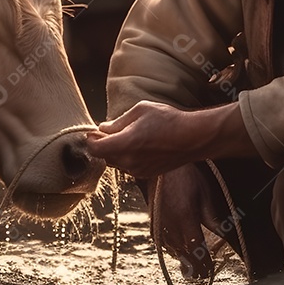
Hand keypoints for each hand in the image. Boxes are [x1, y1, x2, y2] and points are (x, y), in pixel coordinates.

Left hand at [85, 100, 256, 178]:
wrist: (192, 138)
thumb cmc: (168, 120)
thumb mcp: (140, 111)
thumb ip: (118, 121)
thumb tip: (103, 128)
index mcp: (125, 144)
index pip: (94, 148)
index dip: (90, 139)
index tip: (92, 131)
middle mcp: (129, 161)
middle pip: (104, 156)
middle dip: (102, 144)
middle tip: (108, 131)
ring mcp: (138, 170)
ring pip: (115, 162)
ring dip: (115, 151)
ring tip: (126, 135)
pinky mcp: (146, 174)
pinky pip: (128, 166)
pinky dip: (127, 157)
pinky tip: (138, 144)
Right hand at [147, 163, 229, 278]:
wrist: (159, 166)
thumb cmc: (185, 176)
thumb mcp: (203, 193)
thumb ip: (211, 217)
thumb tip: (224, 233)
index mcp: (186, 219)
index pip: (197, 249)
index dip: (204, 262)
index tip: (211, 270)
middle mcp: (171, 226)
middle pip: (185, 254)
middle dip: (196, 266)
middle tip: (204, 274)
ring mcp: (161, 225)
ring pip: (173, 251)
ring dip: (184, 259)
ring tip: (192, 267)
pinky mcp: (153, 223)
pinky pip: (163, 243)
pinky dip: (171, 250)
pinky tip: (177, 252)